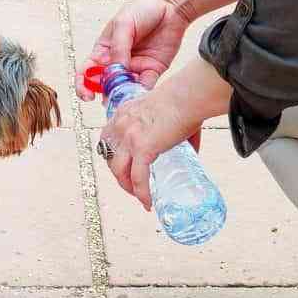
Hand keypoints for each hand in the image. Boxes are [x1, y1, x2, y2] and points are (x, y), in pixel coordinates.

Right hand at [76, 0, 191, 100]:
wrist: (170, 3)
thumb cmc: (142, 8)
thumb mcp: (123, 24)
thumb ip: (118, 49)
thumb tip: (116, 72)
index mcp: (103, 51)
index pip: (86, 72)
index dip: (83, 86)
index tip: (87, 96)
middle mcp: (116, 62)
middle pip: (104, 85)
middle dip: (105, 94)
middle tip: (110, 97)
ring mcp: (134, 68)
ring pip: (124, 89)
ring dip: (123, 95)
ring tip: (125, 95)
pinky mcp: (152, 71)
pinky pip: (144, 87)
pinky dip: (141, 93)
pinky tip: (139, 93)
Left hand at [101, 90, 199, 210]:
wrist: (189, 95)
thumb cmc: (184, 100)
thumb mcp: (164, 112)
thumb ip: (169, 130)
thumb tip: (190, 151)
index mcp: (122, 114)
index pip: (107, 140)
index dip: (113, 157)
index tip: (123, 166)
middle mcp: (120, 126)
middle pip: (110, 158)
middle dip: (119, 175)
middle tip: (133, 185)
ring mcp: (129, 138)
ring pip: (119, 172)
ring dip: (127, 187)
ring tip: (139, 195)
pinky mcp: (142, 148)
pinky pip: (138, 178)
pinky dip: (142, 193)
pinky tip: (147, 202)